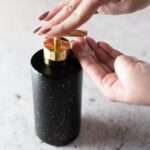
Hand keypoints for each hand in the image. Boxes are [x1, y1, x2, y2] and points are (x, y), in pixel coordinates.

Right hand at [34, 0, 149, 35]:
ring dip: (54, 15)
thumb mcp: (124, 3)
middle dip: (52, 23)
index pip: (74, 17)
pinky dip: (64, 9)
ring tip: (42, 22)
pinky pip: (74, 4)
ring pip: (68, 6)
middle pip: (67, 11)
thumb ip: (99, 6)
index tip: (48, 34)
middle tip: (39, 31)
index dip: (60, 27)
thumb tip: (81, 13)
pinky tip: (57, 12)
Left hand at [71, 37, 149, 105]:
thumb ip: (118, 63)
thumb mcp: (129, 74)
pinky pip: (114, 57)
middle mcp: (112, 81)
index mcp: (109, 87)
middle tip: (78, 41)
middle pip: (95, 64)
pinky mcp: (128, 67)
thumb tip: (116, 58)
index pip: (90, 69)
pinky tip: (99, 44)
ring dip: (95, 49)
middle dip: (86, 52)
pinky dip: (107, 50)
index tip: (74, 47)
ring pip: (103, 59)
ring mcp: (120, 74)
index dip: (81, 56)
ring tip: (87, 40)